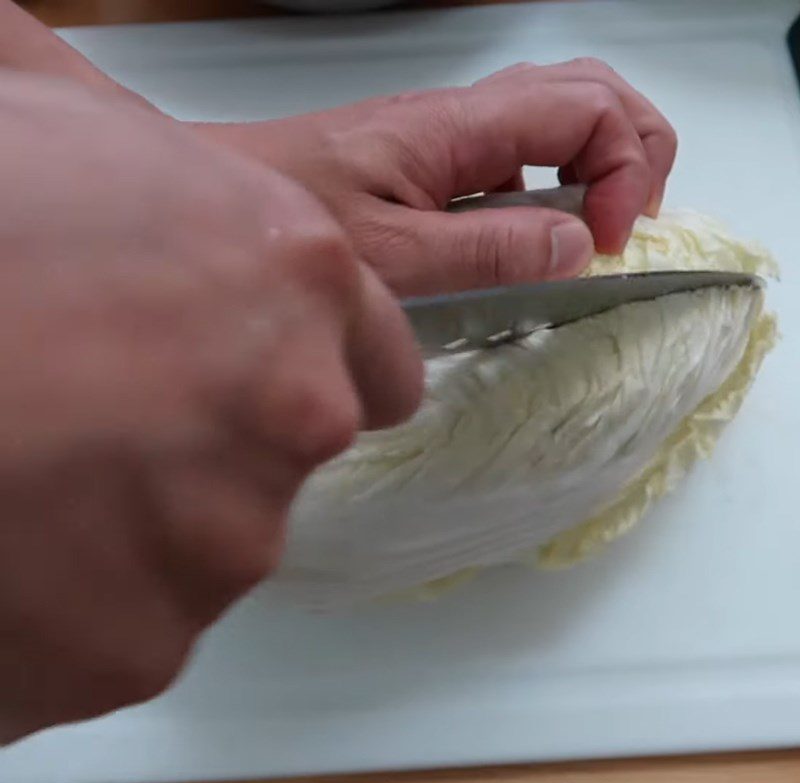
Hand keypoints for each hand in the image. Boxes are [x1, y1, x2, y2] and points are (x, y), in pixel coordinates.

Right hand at [0, 73, 420, 742]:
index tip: (271, 380)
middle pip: (293, 457)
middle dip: (225, 442)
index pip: (383, 368)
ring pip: (214, 545)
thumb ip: (151, 151)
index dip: (327, 371)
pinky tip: (14, 547)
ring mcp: (228, 543)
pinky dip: (83, 606)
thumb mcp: (60, 121)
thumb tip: (136, 149)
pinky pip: (134, 627)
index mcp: (299, 282)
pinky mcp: (142, 646)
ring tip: (41, 473)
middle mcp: (298, 416)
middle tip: (108, 413)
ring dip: (148, 524)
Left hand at [195, 59, 676, 295]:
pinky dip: (555, 183)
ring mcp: (450, 138)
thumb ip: (488, 250)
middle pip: (587, 90)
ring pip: (558, 114)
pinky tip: (542, 232)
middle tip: (630, 220)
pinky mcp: (434, 162)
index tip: (608, 243)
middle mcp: (462, 119)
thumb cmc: (290, 224)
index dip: (624, 168)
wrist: (227, 201)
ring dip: (600, 159)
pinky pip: (517, 153)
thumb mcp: (395, 256)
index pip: (587, 108)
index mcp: (457, 129)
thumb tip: (577, 245)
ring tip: (602, 224)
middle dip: (633, 146)